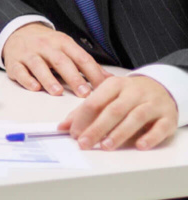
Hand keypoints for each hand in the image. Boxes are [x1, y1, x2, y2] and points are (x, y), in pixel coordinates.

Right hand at [1, 22, 109, 96]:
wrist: (18, 32)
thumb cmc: (47, 44)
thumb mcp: (67, 47)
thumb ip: (86, 64)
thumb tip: (109, 80)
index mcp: (62, 42)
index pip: (81, 57)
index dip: (92, 73)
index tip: (102, 88)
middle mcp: (45, 46)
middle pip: (60, 61)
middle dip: (73, 78)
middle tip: (84, 93)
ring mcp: (28, 53)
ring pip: (38, 65)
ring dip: (48, 79)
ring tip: (58, 92)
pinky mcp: (14, 62)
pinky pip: (20, 71)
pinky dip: (27, 80)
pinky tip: (34, 87)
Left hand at [59, 75, 178, 149]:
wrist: (161, 87)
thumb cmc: (127, 95)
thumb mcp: (106, 96)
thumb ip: (85, 111)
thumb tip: (63, 127)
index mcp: (115, 84)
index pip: (95, 101)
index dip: (83, 118)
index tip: (74, 133)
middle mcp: (134, 92)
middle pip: (114, 110)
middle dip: (97, 128)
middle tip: (85, 143)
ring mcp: (152, 103)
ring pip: (135, 117)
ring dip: (120, 133)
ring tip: (106, 146)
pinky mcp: (168, 116)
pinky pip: (160, 127)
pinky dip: (150, 137)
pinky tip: (139, 145)